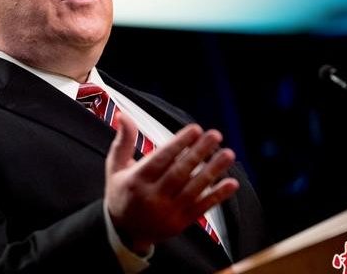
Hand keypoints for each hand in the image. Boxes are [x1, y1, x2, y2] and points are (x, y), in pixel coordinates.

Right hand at [104, 113, 238, 254]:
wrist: (124, 232)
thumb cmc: (121, 191)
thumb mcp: (115, 167)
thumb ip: (123, 141)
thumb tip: (123, 114)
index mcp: (136, 181)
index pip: (160, 159)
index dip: (179, 144)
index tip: (195, 129)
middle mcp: (152, 197)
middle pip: (179, 173)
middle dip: (198, 152)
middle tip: (215, 135)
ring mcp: (168, 212)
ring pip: (193, 189)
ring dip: (213, 171)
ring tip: (228, 154)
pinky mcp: (180, 223)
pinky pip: (202, 207)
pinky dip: (218, 195)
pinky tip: (232, 183)